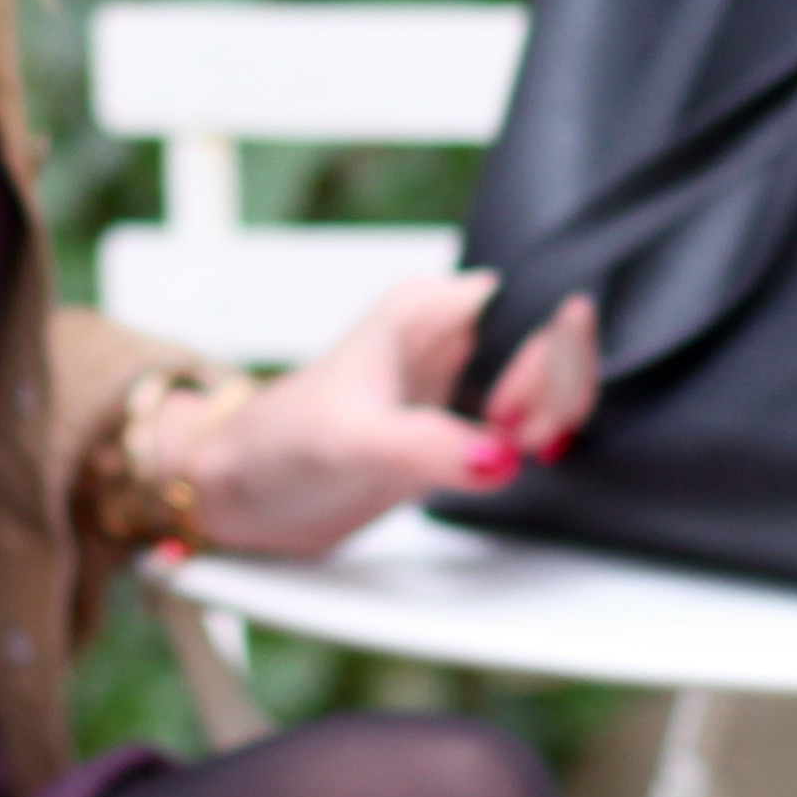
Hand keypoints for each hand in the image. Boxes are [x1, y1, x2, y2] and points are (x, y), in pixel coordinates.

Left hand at [168, 272, 598, 563]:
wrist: (244, 492)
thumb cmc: (277, 443)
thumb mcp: (350, 441)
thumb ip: (427, 447)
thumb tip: (501, 458)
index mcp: (425, 308)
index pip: (525, 303)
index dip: (544, 351)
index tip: (518, 406)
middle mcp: (448, 336)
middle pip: (548, 340)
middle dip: (552, 389)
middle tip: (516, 434)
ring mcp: (458, 382)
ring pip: (547, 381)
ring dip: (549, 416)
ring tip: (513, 448)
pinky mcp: (461, 428)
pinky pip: (529, 420)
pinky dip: (537, 441)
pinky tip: (512, 460)